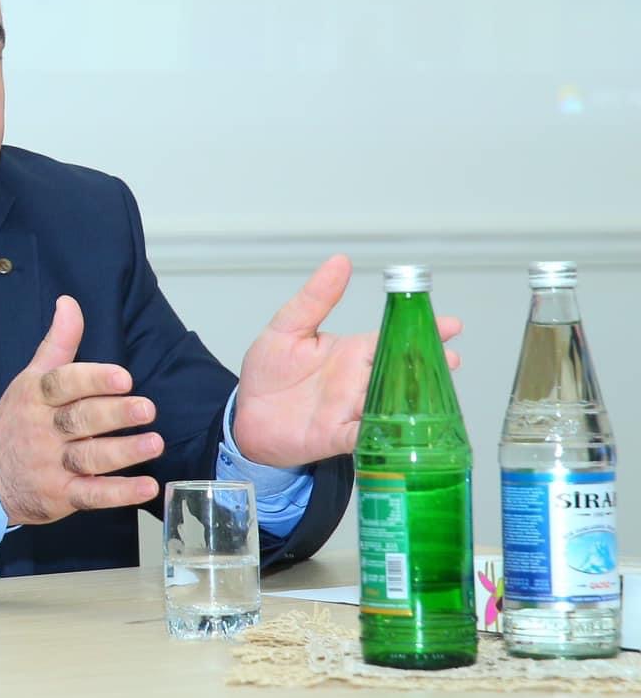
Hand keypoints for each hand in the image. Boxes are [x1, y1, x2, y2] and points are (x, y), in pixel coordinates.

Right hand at [0, 296, 162, 525]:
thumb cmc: (16, 421)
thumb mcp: (30, 378)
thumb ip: (58, 343)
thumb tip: (70, 303)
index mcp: (37, 398)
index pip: (62, 385)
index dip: (93, 379)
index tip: (123, 377)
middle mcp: (43, 430)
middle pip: (79, 420)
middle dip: (114, 414)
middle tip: (147, 408)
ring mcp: (51, 465)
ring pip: (88, 458)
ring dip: (123, 452)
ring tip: (154, 443)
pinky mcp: (61, 496)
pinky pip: (91, 495)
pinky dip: (119, 493)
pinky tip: (146, 487)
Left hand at [231, 254, 462, 468]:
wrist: (246, 416)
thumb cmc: (269, 372)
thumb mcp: (286, 328)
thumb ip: (315, 299)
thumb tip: (340, 261)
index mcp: (351, 353)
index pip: (391, 338)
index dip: (421, 331)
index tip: (451, 324)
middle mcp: (358, 381)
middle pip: (401, 372)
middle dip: (429, 366)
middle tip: (452, 359)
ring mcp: (351, 409)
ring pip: (392, 404)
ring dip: (415, 400)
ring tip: (438, 394)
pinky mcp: (338, 436)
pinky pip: (366, 435)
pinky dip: (384, 433)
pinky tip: (402, 430)